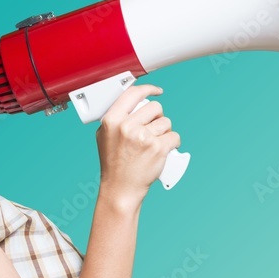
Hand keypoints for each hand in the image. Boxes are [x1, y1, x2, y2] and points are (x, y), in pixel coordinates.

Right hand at [95, 84, 180, 207]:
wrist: (121, 189)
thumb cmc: (113, 164)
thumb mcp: (104, 136)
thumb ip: (116, 118)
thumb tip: (133, 102)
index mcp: (112, 120)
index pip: (133, 94)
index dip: (148, 89)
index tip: (156, 91)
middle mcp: (127, 126)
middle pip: (154, 107)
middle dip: (157, 117)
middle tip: (152, 130)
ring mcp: (143, 137)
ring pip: (166, 122)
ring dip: (164, 132)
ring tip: (154, 144)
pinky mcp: (158, 148)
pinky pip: (174, 136)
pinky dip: (173, 143)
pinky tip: (164, 150)